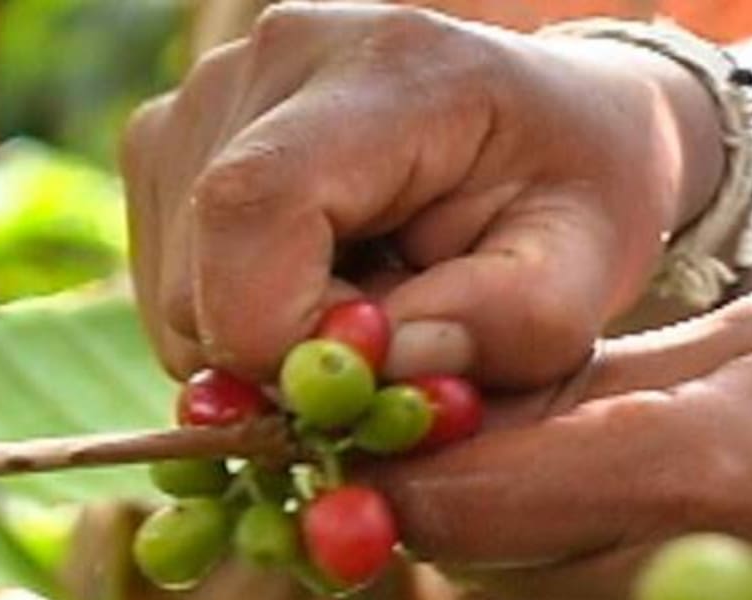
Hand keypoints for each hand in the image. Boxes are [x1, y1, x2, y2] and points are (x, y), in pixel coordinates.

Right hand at [121, 2, 719, 386]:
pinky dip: (238, 321)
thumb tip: (378, 371)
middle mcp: (266, 62)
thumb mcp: (583, 268)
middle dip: (280, 360)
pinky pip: (168, 287)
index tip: (360, 386)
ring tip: (360, 300)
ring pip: (174, 296)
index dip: (278, 337)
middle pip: (199, 275)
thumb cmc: (568, 190)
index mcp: (385, 70)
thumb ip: (505, 324)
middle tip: (382, 346)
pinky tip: (316, 282)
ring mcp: (201, 98)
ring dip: (261, 345)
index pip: (252, 207)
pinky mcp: (169, 143)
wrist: (541, 119)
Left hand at [364, 291, 751, 599]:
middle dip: (460, 517)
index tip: (392, 447)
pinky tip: (614, 575)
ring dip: (503, 575)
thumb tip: (463, 406)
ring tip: (576, 514)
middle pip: (471, 570)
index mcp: (683, 467)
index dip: (406, 478)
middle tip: (497, 462)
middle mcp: (677, 589)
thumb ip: (595, 379)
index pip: (460, 504)